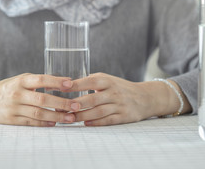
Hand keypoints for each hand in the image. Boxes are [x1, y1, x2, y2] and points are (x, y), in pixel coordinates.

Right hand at [0, 74, 81, 125]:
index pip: (41, 79)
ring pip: (39, 113)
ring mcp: (14, 108)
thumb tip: (64, 82)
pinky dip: (44, 123)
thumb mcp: (20, 80)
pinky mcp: (12, 120)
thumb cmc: (7, 88)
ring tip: (70, 117)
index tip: (71, 83)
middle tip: (76, 105)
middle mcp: (17, 94)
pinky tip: (55, 123)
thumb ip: (39, 81)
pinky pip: (31, 122)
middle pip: (43, 99)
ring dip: (56, 116)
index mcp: (21, 81)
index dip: (56, 81)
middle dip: (61, 103)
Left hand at [61, 73, 191, 125]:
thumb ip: (89, 82)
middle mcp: (113, 92)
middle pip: (92, 99)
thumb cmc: (118, 88)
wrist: (144, 97)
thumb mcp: (106, 80)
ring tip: (70, 119)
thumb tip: (64, 84)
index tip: (60, 88)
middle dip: (77, 104)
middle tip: (62, 109)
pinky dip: (96, 122)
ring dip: (83, 116)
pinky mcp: (124, 116)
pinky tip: (86, 123)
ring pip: (98, 111)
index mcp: (107, 80)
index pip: (89, 81)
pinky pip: (108, 120)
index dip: (74, 85)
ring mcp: (119, 105)